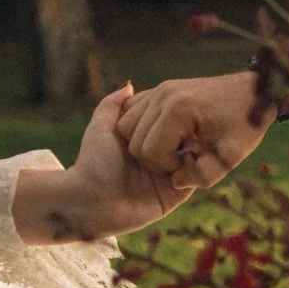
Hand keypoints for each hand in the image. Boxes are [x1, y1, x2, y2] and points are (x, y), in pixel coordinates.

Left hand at [14, 84, 194, 242]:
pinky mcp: (174, 195)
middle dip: (192, 130)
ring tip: (197, 137)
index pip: (168, 123)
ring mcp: (167, 176)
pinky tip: (193, 156)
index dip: (176, 113)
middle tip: (196, 122)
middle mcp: (157, 158)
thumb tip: (130, 85)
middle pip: (184, 139)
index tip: (182, 102)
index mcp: (143, 141)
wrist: (91, 202)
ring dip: (197, 148)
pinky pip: (193, 180)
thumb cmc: (93, 164)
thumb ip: (112, 104)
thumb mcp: (101, 127)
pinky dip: (197, 169)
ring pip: (193, 159)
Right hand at [116, 71, 273, 188]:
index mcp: (178, 110)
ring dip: (148, 143)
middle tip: (186, 154)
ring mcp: (159, 90)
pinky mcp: (160, 89)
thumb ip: (203, 176)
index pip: (149, 152)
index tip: (192, 159)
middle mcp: (162, 95)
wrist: (255, 91)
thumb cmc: (245, 123)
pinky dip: (144, 130)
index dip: (168, 165)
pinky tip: (170, 135)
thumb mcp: (231, 156)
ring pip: (127, 127)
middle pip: (134, 141)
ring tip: (178, 144)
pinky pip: (133, 114)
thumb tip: (175, 181)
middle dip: (156, 156)